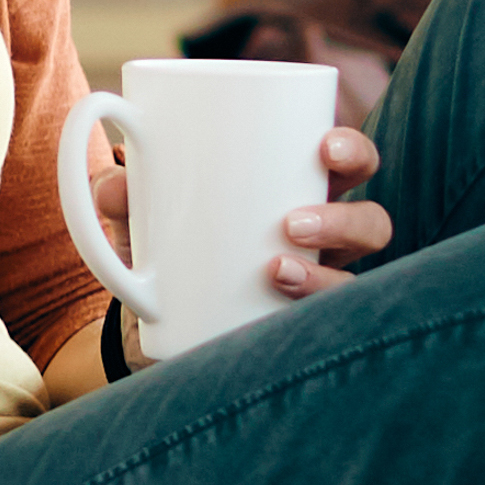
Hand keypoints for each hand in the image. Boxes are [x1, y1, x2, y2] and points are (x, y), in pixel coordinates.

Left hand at [71, 122, 394, 354]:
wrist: (145, 319)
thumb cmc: (162, 242)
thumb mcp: (137, 214)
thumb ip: (120, 196)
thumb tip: (113, 186)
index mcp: (297, 189)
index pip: (351, 163)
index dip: (353, 152)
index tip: (324, 147)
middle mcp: (320, 243)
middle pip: (371, 224)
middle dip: (346, 219)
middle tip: (293, 222)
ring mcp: (311, 293)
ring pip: (353, 285)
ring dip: (322, 279)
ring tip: (274, 269)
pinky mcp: (288, 337)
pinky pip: (319, 337)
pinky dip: (297, 328)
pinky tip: (269, 321)